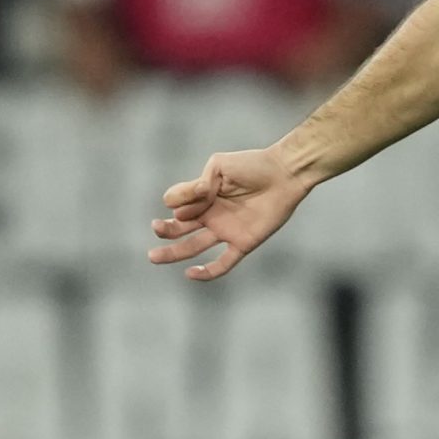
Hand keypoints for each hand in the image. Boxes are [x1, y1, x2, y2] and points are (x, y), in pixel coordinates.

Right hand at [149, 147, 312, 280]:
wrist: (284, 173)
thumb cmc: (253, 165)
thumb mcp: (219, 166)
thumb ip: (198, 183)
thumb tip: (183, 206)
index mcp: (202, 197)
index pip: (177, 204)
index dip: (181, 200)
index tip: (201, 190)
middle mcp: (211, 215)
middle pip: (179, 229)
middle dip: (165, 231)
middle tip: (156, 229)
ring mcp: (226, 230)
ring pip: (194, 247)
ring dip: (173, 253)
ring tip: (153, 256)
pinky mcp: (243, 243)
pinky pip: (224, 263)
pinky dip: (208, 272)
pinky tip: (191, 274)